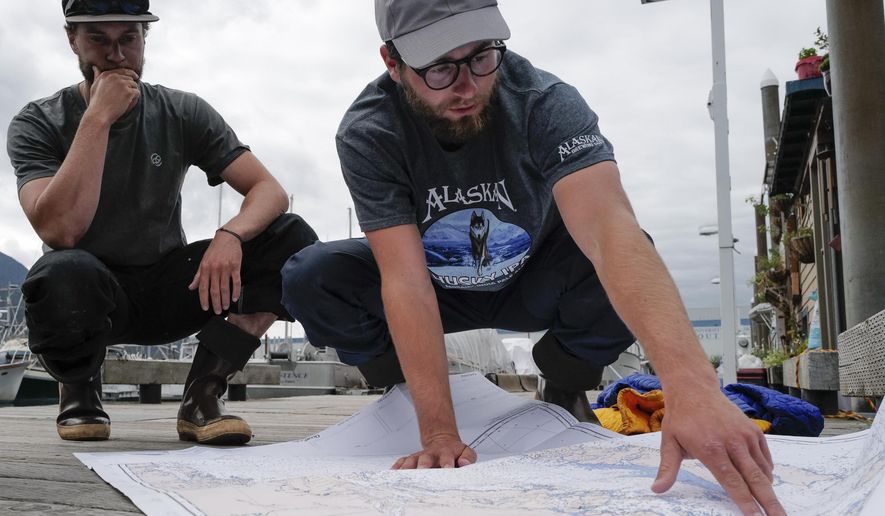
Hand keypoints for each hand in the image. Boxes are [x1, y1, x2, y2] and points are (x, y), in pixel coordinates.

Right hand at [87, 66, 139, 123]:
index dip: (130, 74)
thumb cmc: (96, 102)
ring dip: (132, 91)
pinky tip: (129, 101)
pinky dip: (135, 97)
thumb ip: (97, 76)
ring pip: (134, 85)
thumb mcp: (94, 86)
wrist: (100, 113)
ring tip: (126, 99)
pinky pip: (137, 92)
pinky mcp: (128, 92)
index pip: (123, 71)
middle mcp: (114, 77)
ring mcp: (122, 84)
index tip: (135, 77)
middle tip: (127, 94)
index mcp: (106, 74)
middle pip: (130, 77)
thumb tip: (95, 67)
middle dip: (130, 85)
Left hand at [188, 230, 242, 313]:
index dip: (203, 299)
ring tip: (225, 307)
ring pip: (225, 287)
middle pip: (214, 290)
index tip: (205, 308)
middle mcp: (214, 269)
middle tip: (217, 311)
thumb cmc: (215, 249)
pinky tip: (235, 298)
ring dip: (225, 299)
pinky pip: (236, 281)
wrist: (227, 238)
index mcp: (205, 268)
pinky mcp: (235, 266)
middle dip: (215, 302)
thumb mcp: (203, 261)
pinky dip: (236, 291)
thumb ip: (198, 275)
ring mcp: (225, 268)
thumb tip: (191, 287)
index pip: (203, 287)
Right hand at [392, 434, 476, 468]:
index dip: (447, 462)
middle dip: (422, 466)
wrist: (442, 441)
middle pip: (425, 459)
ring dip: (406, 469)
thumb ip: (468, 457)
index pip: (447, 457)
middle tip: (421, 472)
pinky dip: (396, 468)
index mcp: (445, 452)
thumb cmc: (454, 451)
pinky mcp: (411, 459)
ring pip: (411, 461)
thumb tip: (465, 463)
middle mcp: (431, 454)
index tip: (447, 468)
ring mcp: (419, 456)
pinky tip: (392, 475)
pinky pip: (401, 462)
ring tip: (402, 477)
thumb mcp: (466, 451)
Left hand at [652, 388, 785, 515]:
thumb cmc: (680, 418)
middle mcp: (732, 442)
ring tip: (774, 507)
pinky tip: (764, 482)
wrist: (695, 389)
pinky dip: (766, 472)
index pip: (732, 482)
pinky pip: (765, 457)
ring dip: (769, 489)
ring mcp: (745, 435)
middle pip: (754, 479)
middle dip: (769, 502)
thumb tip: (657, 490)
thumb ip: (667, 469)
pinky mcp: (753, 430)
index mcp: (711, 449)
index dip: (745, 502)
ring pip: (762, 469)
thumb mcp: (669, 442)